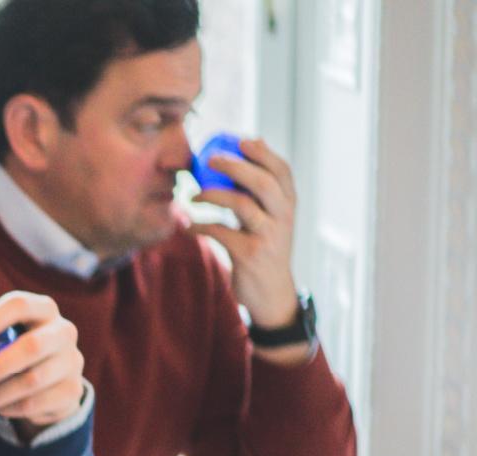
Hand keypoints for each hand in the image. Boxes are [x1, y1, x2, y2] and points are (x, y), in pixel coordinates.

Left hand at [0, 291, 85, 437]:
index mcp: (40, 308)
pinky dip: (12, 408)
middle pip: (33, 347)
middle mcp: (62, 331)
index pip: (21, 303)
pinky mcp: (72, 391)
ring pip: (35, 380)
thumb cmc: (1, 346)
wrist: (40, 382)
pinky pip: (40, 403)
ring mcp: (71, 362)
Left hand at [185, 137, 304, 362]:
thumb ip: (260, 190)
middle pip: (262, 182)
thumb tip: (249, 146)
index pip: (282, 170)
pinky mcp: (250, 254)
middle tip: (208, 160)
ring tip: (192, 196)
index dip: (262, 153)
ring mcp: (269, 236)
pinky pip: (220, 232)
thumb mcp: (269, 218)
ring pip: (241, 204)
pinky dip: (200, 225)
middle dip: (234, 166)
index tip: (239, 140)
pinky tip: (187, 225)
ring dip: (212, 195)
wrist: (271, 294)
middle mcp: (283, 217)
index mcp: (289, 204)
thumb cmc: (264, 248)